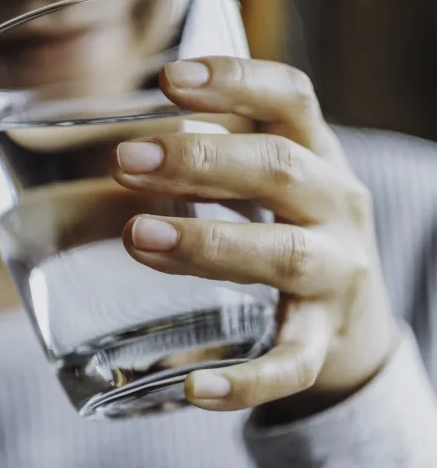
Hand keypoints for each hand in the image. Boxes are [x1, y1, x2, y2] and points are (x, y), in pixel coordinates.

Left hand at [110, 57, 399, 421]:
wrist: (353, 315)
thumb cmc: (289, 227)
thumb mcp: (268, 179)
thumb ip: (212, 153)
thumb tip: (115, 135)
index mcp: (317, 155)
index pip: (291, 99)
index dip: (236, 80)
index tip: (170, 79)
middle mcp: (336, 206)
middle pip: (280, 170)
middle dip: (202, 163)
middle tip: (126, 162)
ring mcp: (337, 275)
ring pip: (283, 256)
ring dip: (208, 244)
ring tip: (138, 237)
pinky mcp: (324, 340)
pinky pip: (291, 363)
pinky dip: (246, 380)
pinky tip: (194, 388)